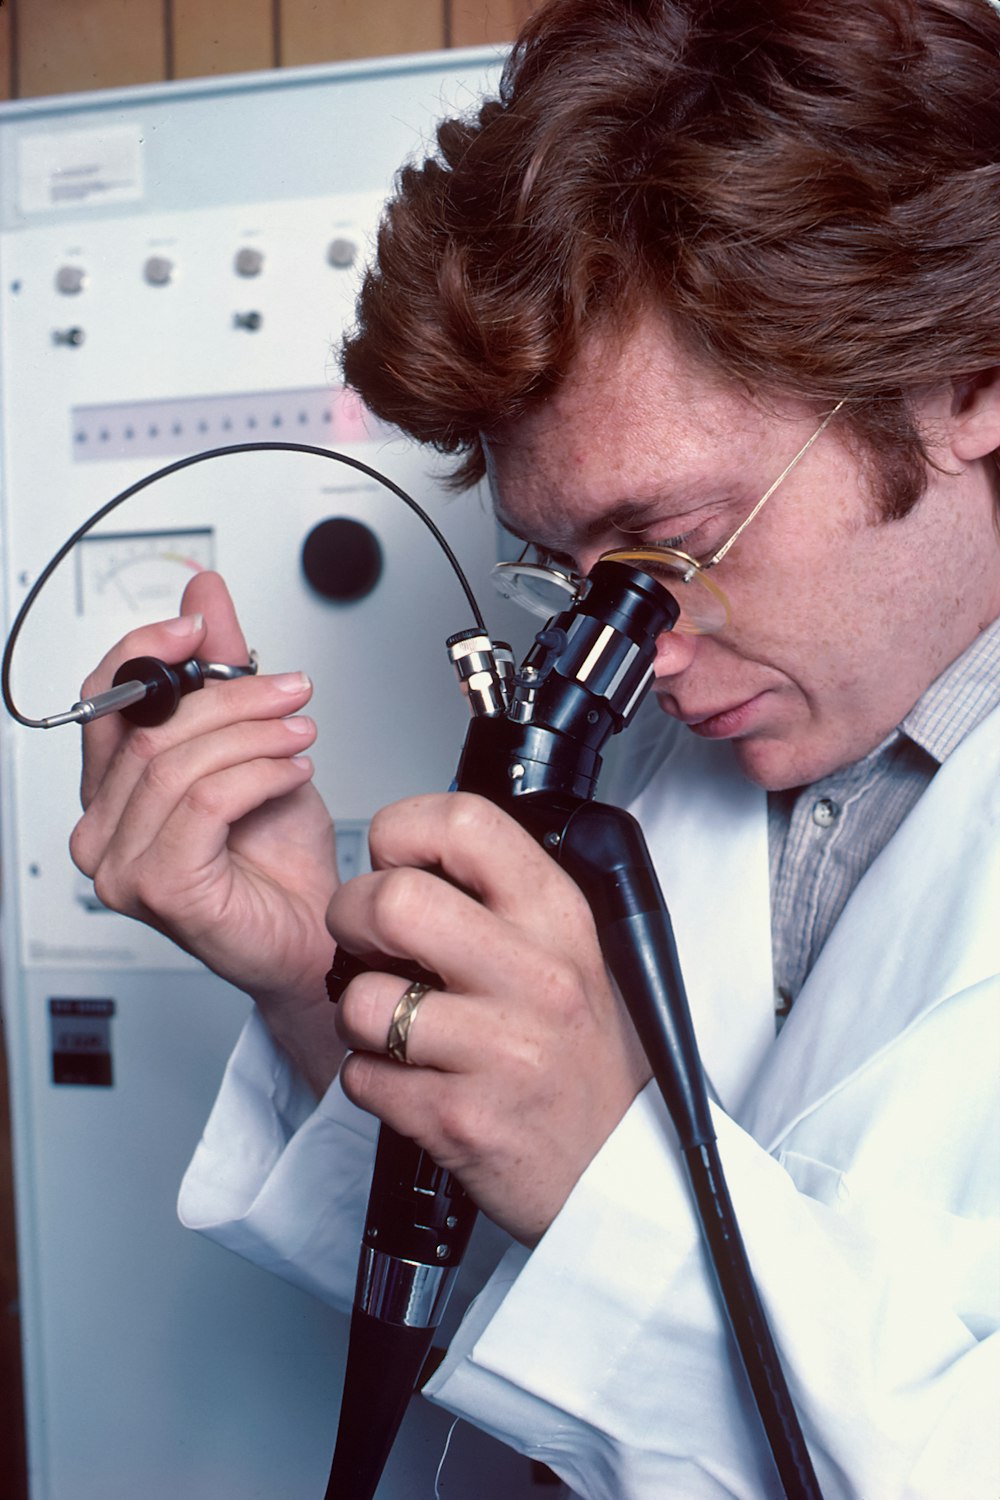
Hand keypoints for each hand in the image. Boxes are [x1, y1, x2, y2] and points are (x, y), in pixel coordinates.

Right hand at [70, 572, 343, 1093]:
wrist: (318, 933)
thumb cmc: (281, 857)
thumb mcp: (256, 742)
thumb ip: (224, 670)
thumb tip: (204, 592)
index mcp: (113, 790)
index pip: (104, 701)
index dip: (146, 651)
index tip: (200, 624)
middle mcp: (102, 829)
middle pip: (148, 730)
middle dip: (229, 696)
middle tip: (290, 687)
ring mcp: (120, 865)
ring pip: (177, 764)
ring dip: (252, 734)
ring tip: (301, 730)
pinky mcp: (159, 889)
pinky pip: (205, 804)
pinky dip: (257, 775)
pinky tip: (292, 771)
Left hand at [328, 792, 650, 1243]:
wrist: (624, 1173)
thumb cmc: (585, 1060)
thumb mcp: (574, 954)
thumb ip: (505, 901)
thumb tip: (415, 856)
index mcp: (558, 918)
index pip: (463, 822)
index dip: (402, 831)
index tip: (395, 861)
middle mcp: (534, 975)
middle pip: (391, 900)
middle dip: (351, 916)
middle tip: (366, 940)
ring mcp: (499, 1050)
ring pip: (362, 998)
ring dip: (358, 1015)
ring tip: (395, 1027)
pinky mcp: (461, 1118)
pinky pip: (362, 1077)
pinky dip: (370, 1080)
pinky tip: (411, 1080)